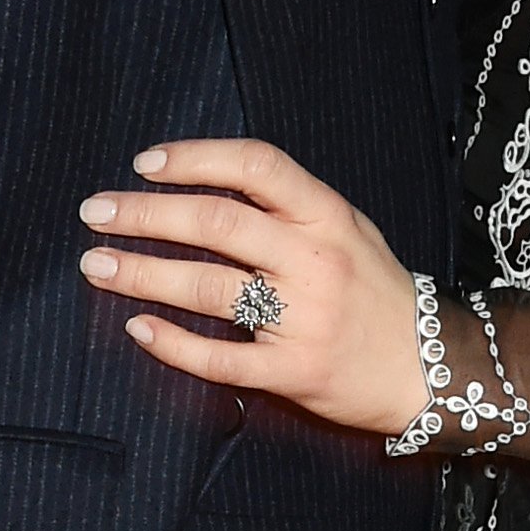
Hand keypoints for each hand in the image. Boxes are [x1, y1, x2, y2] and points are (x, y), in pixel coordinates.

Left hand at [79, 140, 427, 436]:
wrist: (433, 368)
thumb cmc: (377, 292)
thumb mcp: (347, 230)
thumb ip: (287, 208)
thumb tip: (201, 185)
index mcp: (328, 216)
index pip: (255, 166)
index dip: (195, 158)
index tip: (144, 163)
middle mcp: (314, 261)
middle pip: (218, 223)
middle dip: (146, 214)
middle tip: (96, 212)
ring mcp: (303, 318)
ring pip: (209, 287)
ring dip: (143, 272)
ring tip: (97, 265)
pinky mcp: (293, 372)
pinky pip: (220, 358)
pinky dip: (173, 342)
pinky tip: (139, 327)